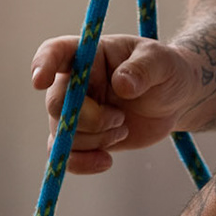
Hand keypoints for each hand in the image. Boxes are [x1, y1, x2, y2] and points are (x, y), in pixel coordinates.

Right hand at [30, 34, 202, 172]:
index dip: (43, 64)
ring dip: (95, 139)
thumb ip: (144, 68)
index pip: (55, 51)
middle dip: (88, 118)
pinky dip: (82, 163)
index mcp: (89, 54)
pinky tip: (106, 161)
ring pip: (62, 134)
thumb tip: (121, 84)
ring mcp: (76, 111)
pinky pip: (65, 156)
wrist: (174, 101)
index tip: (40, 81)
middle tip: (119, 118)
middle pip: (57, 103)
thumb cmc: (166, 71)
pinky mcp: (83, 137)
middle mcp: (75, 82)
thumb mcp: (163, 62)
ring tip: (123, 129)